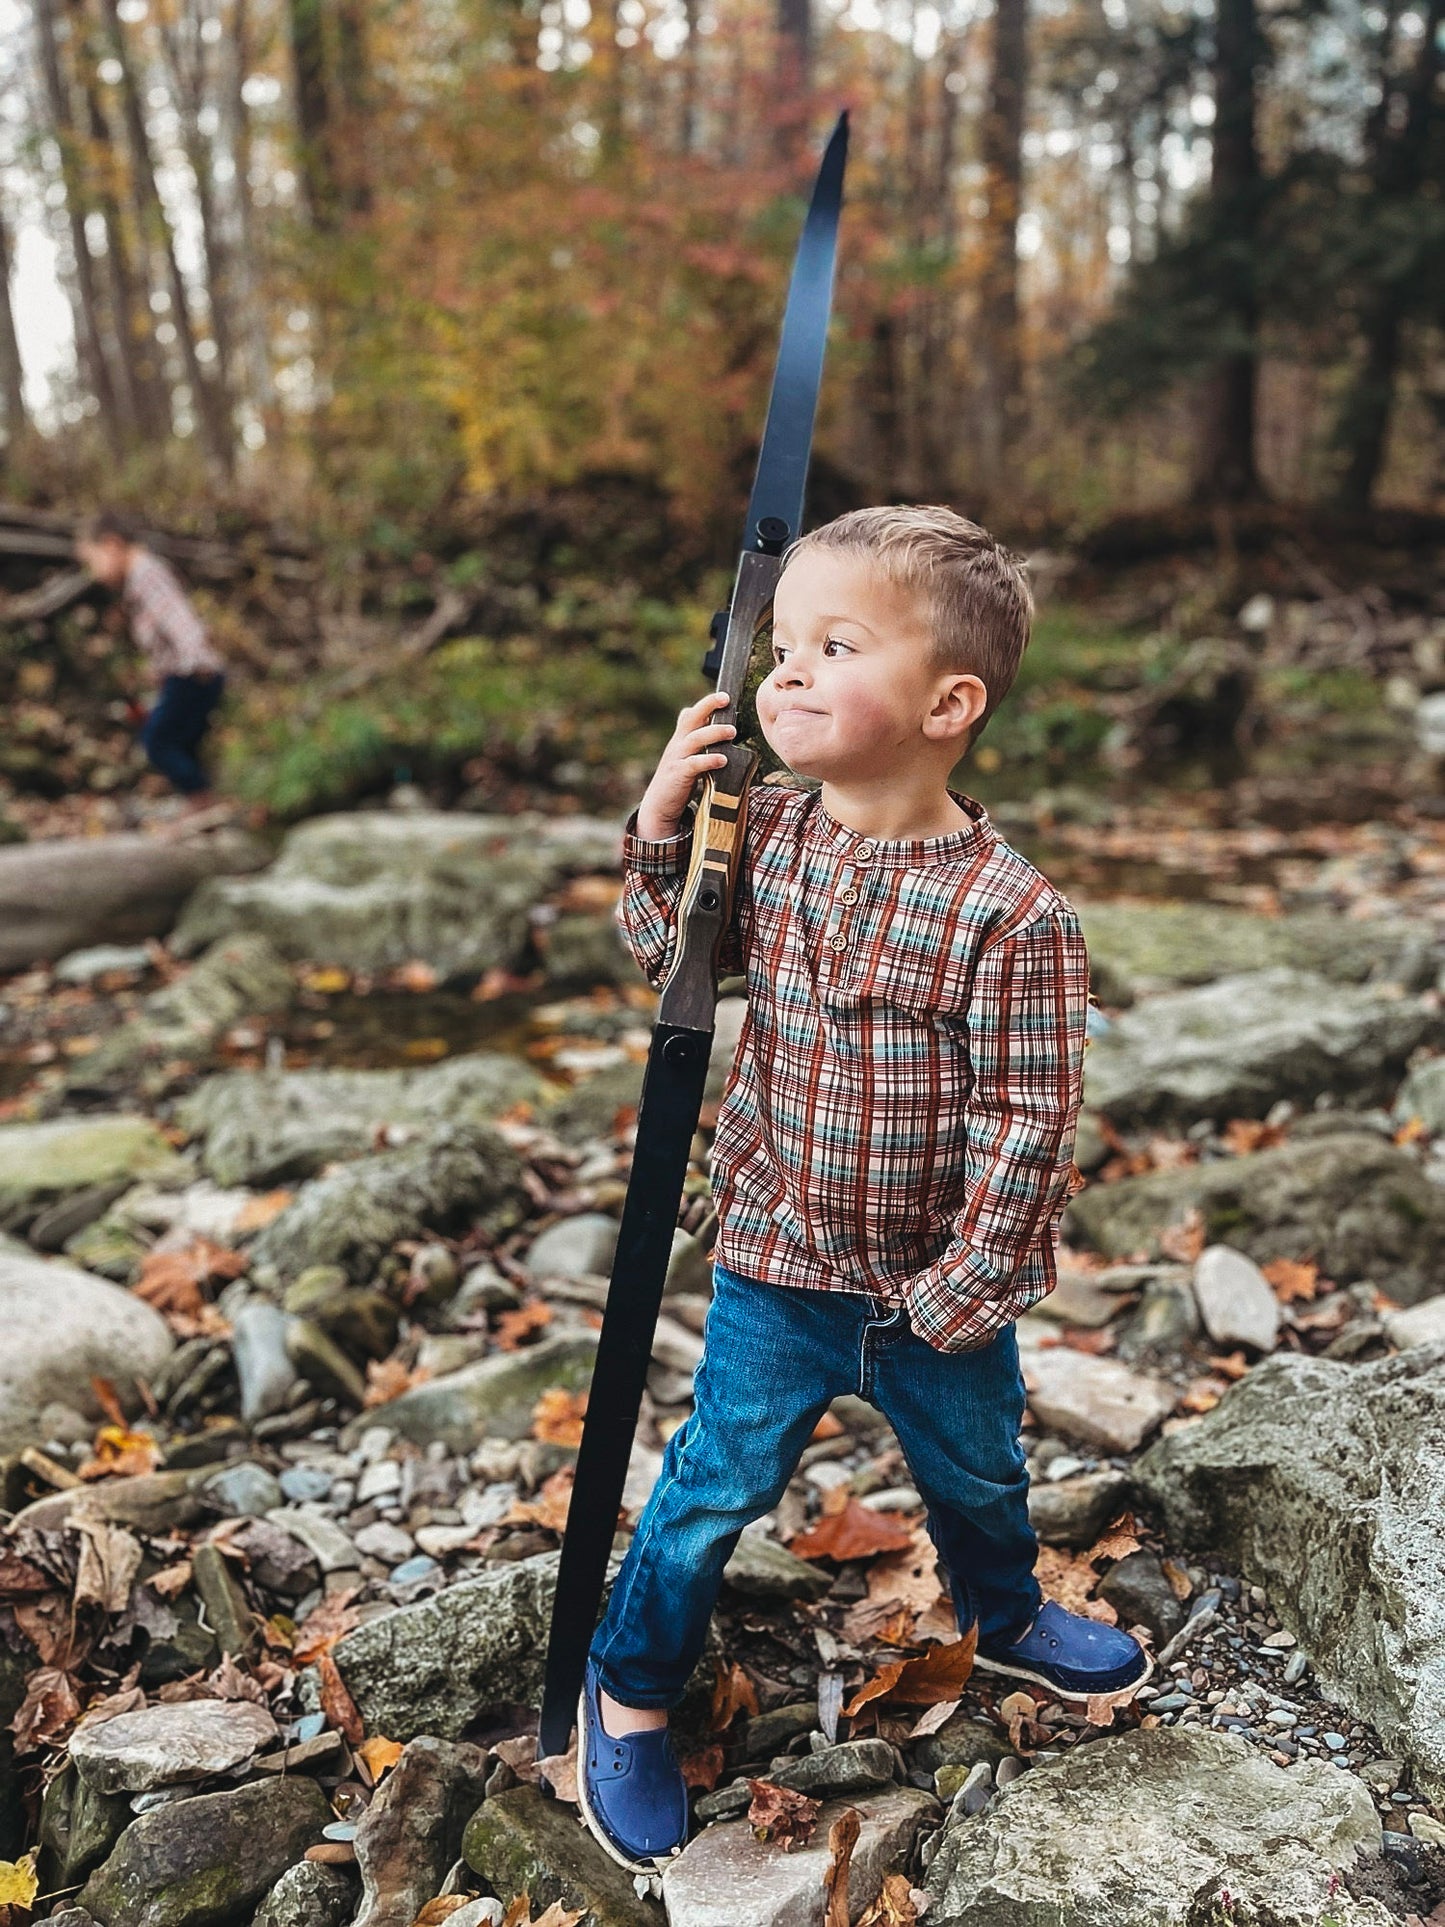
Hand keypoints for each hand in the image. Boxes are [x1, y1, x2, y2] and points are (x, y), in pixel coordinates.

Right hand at [636, 691, 736, 840]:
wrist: (658, 806)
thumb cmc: (677, 780)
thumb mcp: (684, 756)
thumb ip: (695, 741)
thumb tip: (705, 722)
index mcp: (680, 740)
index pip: (690, 715)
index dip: (706, 704)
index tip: (724, 696)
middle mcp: (677, 745)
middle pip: (691, 718)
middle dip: (707, 705)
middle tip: (726, 699)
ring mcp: (676, 759)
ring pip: (694, 739)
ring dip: (714, 733)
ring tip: (732, 731)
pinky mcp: (678, 775)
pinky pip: (693, 764)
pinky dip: (708, 761)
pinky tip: (722, 760)